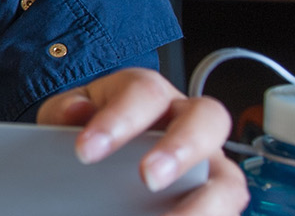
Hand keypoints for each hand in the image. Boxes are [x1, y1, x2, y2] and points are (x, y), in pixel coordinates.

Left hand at [37, 67, 247, 214]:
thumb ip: (65, 111)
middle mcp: (190, 121)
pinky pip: (223, 214)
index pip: (144, 93)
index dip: (118, 120)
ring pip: (229, 179)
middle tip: (147, 179)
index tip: (86, 152)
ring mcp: (210, 163)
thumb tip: (75, 112)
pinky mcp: (218, 198)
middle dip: (179, 149)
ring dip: (204, 205)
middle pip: (207, 119)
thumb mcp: (69, 115)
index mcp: (150, 92)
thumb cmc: (92, 128)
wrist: (107, 155)